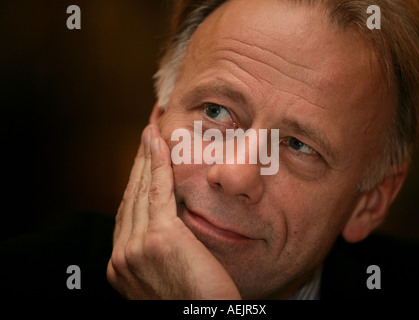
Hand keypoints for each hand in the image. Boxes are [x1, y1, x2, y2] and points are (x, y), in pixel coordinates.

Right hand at [106, 125, 240, 298]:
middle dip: (137, 165)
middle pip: (130, 198)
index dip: (133, 185)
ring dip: (145, 157)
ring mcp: (136, 248)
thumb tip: (170, 230)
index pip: (127, 215)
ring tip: (150, 133)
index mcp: (122, 267)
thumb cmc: (198, 303)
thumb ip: (161, 253)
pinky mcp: (159, 237)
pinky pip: (158, 190)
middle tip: (144, 138)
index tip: (140, 164)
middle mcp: (122, 257)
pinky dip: (157, 163)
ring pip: (140, 190)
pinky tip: (158, 142)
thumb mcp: (169, 276)